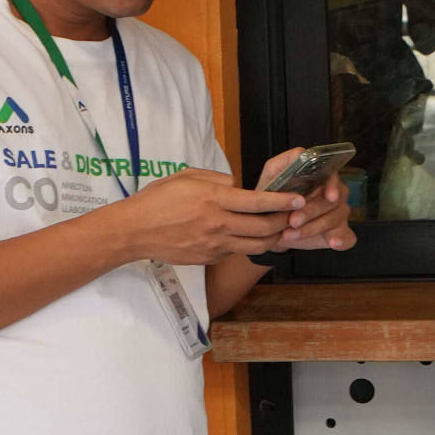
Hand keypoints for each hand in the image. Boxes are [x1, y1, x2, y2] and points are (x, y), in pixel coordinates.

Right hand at [105, 168, 300, 267]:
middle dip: (285, 222)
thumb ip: (219, 180)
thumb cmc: (159, 199)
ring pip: (256, 245)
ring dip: (273, 238)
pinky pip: (237, 251)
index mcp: (215, 199)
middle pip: (265, 227)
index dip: (283, 201)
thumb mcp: (189, 176)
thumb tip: (239, 186)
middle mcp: (218, 224)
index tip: (298, 199)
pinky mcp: (210, 258)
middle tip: (295, 216)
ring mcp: (215, 244)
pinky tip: (251, 237)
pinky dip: (249, 245)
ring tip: (281, 230)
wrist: (135, 230)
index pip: (258, 201)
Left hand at [258, 152, 359, 254]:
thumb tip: (301, 154)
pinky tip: (333, 243)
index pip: (333, 176)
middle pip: (331, 200)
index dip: (332, 186)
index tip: (328, 196)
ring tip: (293, 234)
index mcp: (321, 177)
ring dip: (314, 228)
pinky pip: (348, 236)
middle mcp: (335, 193)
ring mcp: (339, 213)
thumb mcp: (273, 175)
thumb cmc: (274, 198)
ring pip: (335, 218)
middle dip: (311, 212)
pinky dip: (342, 240)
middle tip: (293, 220)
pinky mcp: (339, 232)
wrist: (271, 225)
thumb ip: (285, 161)